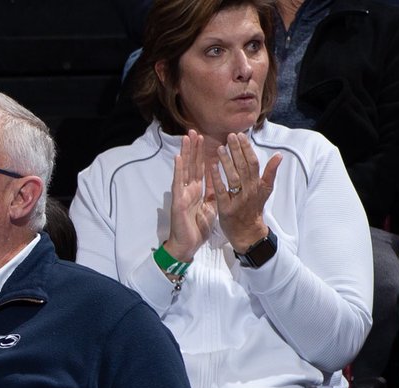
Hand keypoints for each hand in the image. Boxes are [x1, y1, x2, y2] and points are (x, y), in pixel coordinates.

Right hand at [163, 130, 216, 261]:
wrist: (187, 245)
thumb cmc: (197, 229)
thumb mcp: (210, 208)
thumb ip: (214, 193)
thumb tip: (220, 182)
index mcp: (197, 191)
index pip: (200, 168)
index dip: (202, 154)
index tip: (204, 139)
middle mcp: (188, 190)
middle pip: (192, 165)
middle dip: (193, 148)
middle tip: (194, 131)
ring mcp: (182, 194)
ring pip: (184, 169)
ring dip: (185, 153)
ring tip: (187, 137)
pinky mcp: (178, 201)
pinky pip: (178, 183)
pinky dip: (178, 170)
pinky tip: (178, 158)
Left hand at [209, 132, 280, 254]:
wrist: (248, 234)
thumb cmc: (254, 209)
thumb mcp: (265, 191)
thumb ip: (270, 173)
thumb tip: (279, 155)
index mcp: (258, 185)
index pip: (253, 163)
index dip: (247, 149)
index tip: (240, 136)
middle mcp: (249, 191)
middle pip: (243, 167)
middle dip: (236, 150)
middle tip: (229, 136)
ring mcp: (238, 200)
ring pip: (233, 177)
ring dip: (226, 161)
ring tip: (220, 148)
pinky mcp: (226, 209)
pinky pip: (222, 192)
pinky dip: (217, 179)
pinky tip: (212, 167)